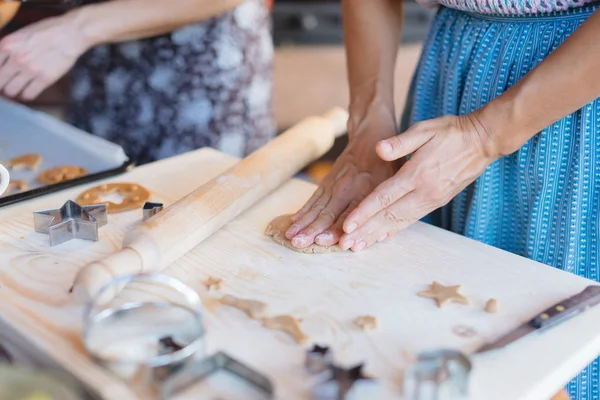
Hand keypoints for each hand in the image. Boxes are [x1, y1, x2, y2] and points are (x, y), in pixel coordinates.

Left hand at [0, 13, 89, 99]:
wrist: (70, 34)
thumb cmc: (48, 31)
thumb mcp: (21, 34)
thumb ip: (10, 47)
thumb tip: (3, 61)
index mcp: (7, 45)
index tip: (4, 76)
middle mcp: (16, 58)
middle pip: (0, 81)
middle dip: (3, 84)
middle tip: (9, 84)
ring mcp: (30, 70)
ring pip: (12, 91)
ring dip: (14, 91)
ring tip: (19, 89)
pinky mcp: (44, 79)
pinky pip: (29, 94)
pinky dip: (27, 95)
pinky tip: (30, 91)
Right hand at [285, 104, 402, 247]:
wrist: (371, 134)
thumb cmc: (389, 164)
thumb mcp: (396, 181)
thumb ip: (389, 207)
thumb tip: (382, 235)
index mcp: (367, 189)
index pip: (351, 213)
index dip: (337, 228)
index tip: (324, 241)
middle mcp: (348, 186)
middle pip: (328, 212)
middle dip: (312, 229)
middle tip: (298, 243)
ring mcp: (335, 183)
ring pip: (317, 206)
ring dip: (303, 222)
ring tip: (291, 236)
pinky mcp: (328, 180)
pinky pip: (313, 198)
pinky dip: (303, 210)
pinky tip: (294, 221)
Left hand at [339, 112, 499, 250]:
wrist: (482, 142)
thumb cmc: (450, 132)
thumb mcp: (425, 129)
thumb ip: (401, 142)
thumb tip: (379, 149)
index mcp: (417, 174)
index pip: (384, 197)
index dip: (363, 212)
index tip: (346, 225)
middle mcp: (423, 192)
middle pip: (388, 216)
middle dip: (364, 231)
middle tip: (344, 244)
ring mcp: (431, 200)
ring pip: (398, 222)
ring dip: (376, 235)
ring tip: (357, 246)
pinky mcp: (435, 203)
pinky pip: (410, 220)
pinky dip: (393, 230)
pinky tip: (380, 238)